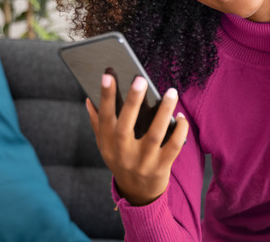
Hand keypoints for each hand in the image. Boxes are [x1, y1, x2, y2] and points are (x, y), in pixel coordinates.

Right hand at [86, 74, 188, 205]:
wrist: (138, 194)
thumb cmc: (122, 160)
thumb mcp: (106, 146)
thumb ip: (98, 124)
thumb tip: (89, 99)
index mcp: (108, 144)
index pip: (104, 118)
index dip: (105, 97)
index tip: (108, 75)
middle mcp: (123, 154)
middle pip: (126, 126)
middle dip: (132, 102)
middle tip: (139, 79)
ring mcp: (143, 162)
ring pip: (154, 134)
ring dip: (163, 112)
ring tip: (171, 92)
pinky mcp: (162, 168)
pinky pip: (173, 147)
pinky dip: (179, 130)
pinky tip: (180, 115)